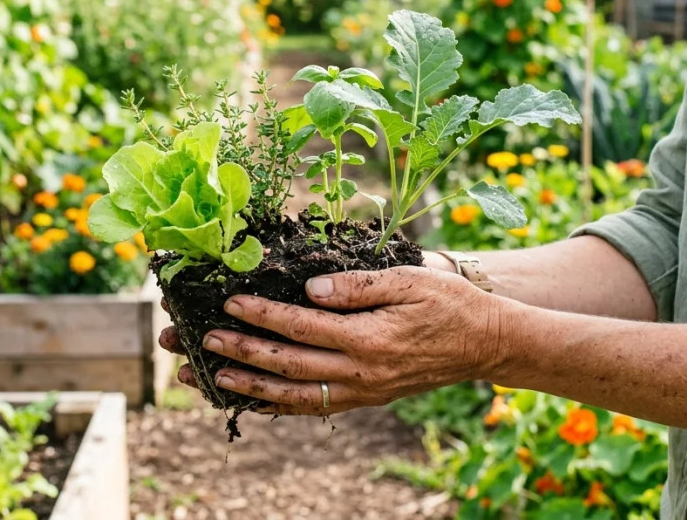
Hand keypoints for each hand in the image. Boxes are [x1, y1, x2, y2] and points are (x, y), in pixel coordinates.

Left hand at [160, 264, 505, 415]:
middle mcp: (361, 373)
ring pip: (294, 395)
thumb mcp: (409, 280)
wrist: (485, 344)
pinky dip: (278, 404)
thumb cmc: (448, 303)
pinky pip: (313, 406)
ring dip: (248, 387)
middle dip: (240, 354)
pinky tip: (253, 396)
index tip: (229, 302)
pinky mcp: (365, 398)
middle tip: (201, 341)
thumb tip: (311, 288)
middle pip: (287, 366)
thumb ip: (358, 285)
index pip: (301, 328)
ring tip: (209, 377)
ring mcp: (362, 391)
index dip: (262, 315)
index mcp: (369, 339)